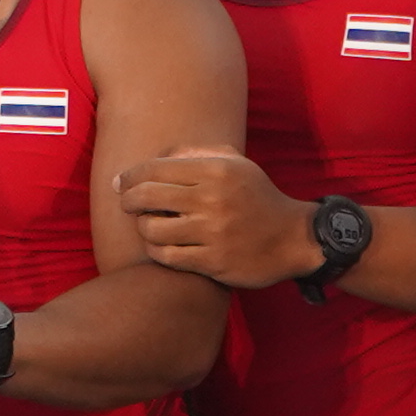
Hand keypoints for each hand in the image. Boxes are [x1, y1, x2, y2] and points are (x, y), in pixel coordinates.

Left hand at [115, 150, 317, 289]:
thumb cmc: (256, 197)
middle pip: (147, 196)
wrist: (294, 238)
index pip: (155, 169)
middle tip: (127, 204)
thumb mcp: (234, 164)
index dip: (130, 176)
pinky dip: (156, 250)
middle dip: (128, 200)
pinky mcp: (215, 261)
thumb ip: (195, 153)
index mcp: (216, 170)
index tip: (121, 183)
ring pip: (152, 229)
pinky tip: (160, 245)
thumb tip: (156, 155)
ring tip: (149, 225)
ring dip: (142, 227)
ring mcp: (214, 232)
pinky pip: (167, 256)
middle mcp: (213, 199)